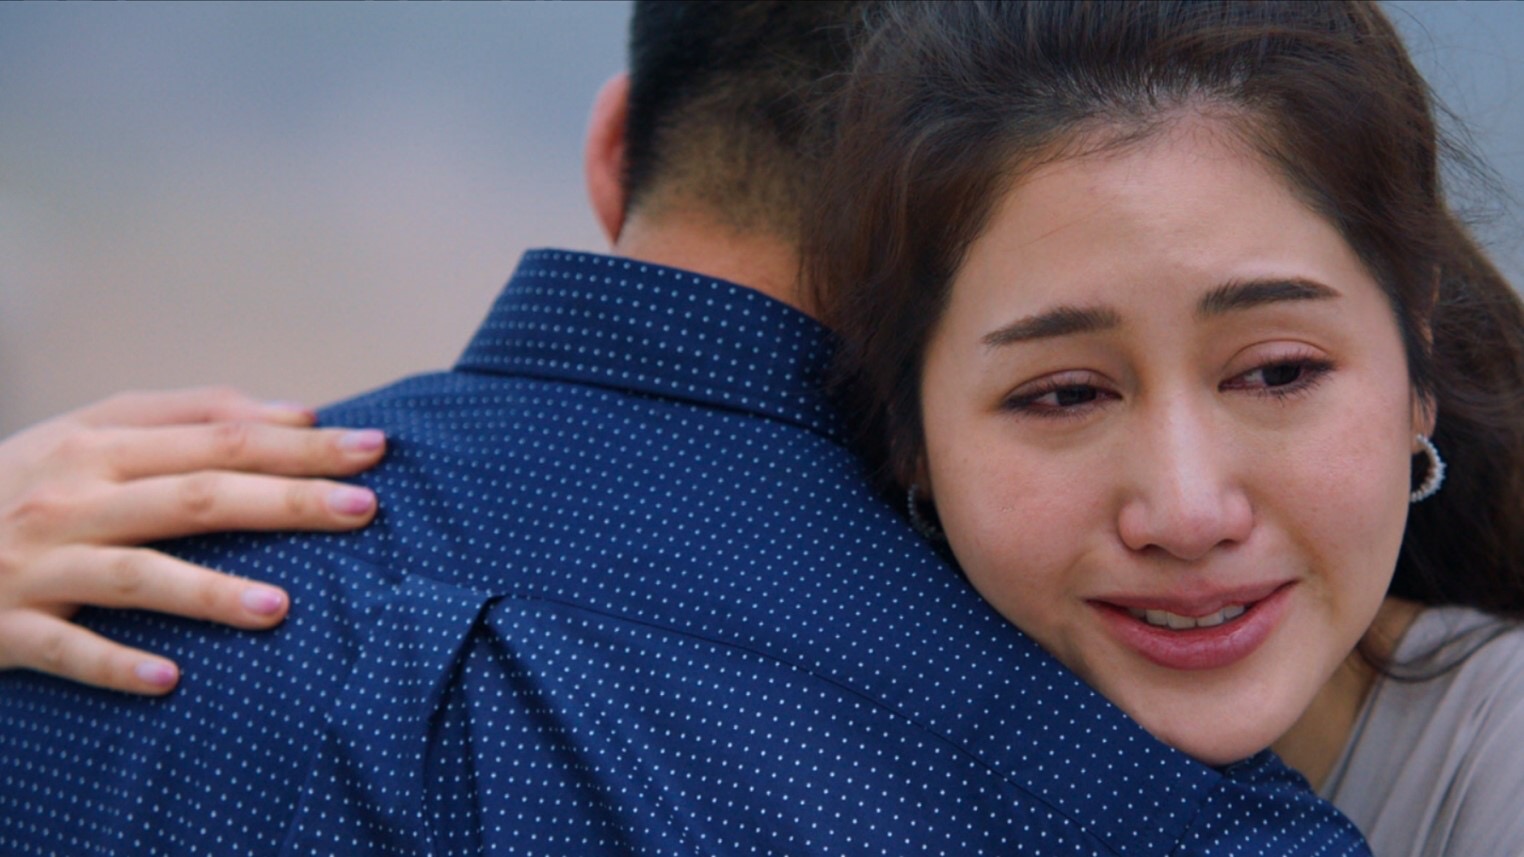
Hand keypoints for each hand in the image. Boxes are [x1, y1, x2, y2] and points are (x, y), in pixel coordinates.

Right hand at [0, 387, 384, 694]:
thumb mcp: (89, 430)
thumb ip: (186, 413)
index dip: (298, 440)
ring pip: (135, 574)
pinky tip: (168, 681)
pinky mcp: (4, 627)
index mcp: (100, 444)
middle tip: (364, 509)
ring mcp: (39, 565)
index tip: (372, 446)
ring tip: (278, 610)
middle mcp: (74, 497)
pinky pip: (64, 650)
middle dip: (285, 499)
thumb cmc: (18, 482)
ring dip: (208, 593)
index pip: (219, 437)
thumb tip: (294, 410)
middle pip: (197, 495)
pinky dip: (113, 664)